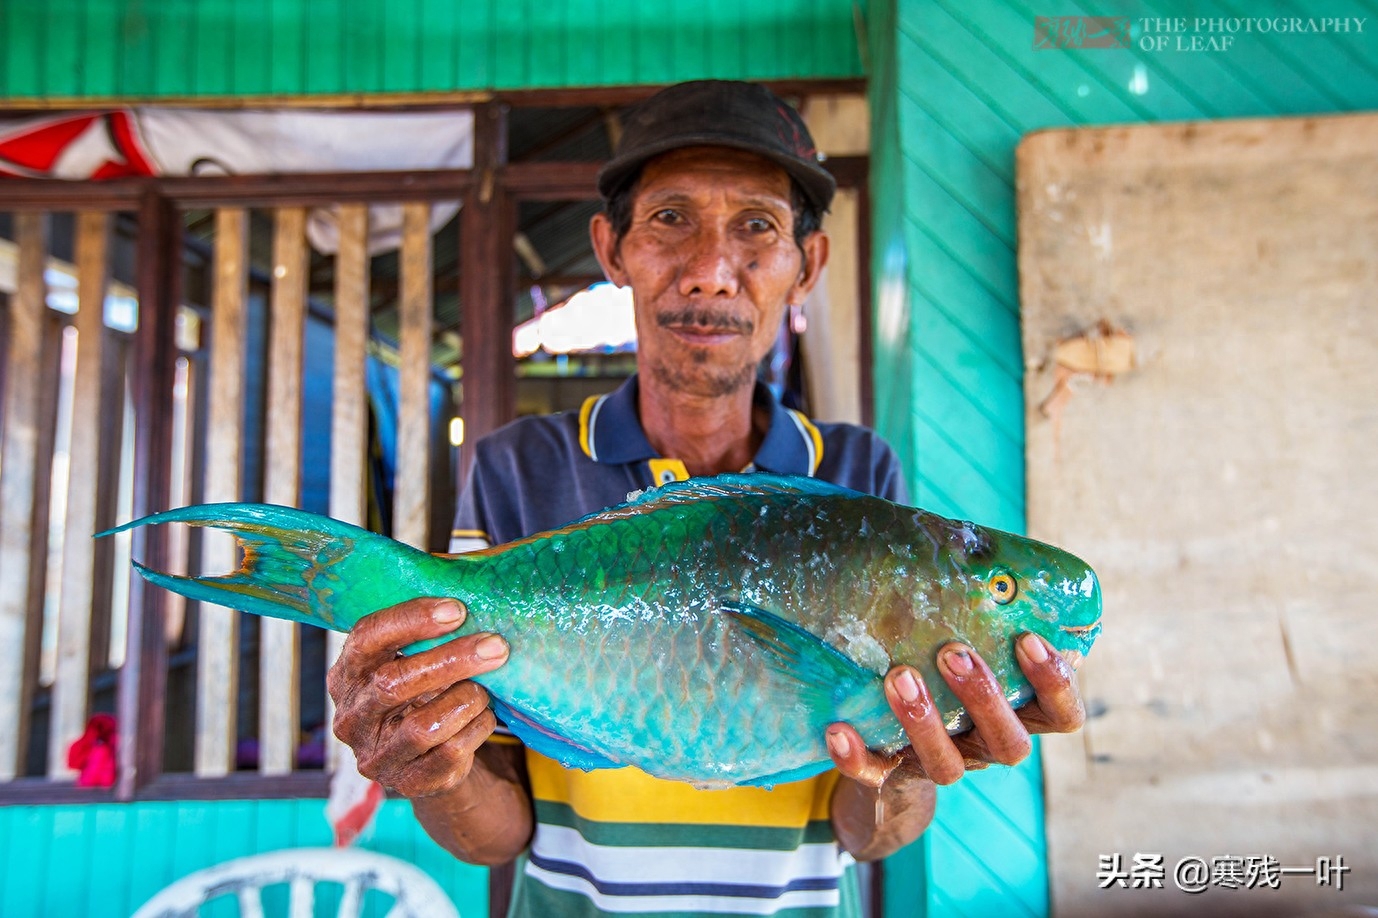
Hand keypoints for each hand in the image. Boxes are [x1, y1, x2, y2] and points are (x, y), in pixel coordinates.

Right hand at [327, 597, 508, 798]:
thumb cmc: (422, 692)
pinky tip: (483, 716)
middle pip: (395, 683)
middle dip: (451, 660)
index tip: (457, 609)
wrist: (428, 758)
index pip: (367, 637)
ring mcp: (376, 755)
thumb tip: (474, 593)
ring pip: (424, 725)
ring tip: (484, 689)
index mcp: (346, 675)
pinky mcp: (407, 783)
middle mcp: (352, 717)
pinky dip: (476, 728)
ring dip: (466, 699)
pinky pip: (450, 753)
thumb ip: (426, 634)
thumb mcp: (411, 661)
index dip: (410, 620)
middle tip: (495, 645)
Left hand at [827, 632, 1084, 787]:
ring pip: (947, 765)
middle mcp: (986, 745)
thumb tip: (960, 539)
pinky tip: (837, 727)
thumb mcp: (964, 641)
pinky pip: (875, 776)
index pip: (1062, 714)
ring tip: (898, 677)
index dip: (1054, 682)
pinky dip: (856, 756)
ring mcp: (941, 766)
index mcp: (1019, 714)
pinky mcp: (891, 779)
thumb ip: (972, 607)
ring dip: (924, 722)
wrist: (893, 748)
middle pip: (1009, 743)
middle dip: (984, 698)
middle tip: (953, 653)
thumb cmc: (939, 667)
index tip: (1028, 639)